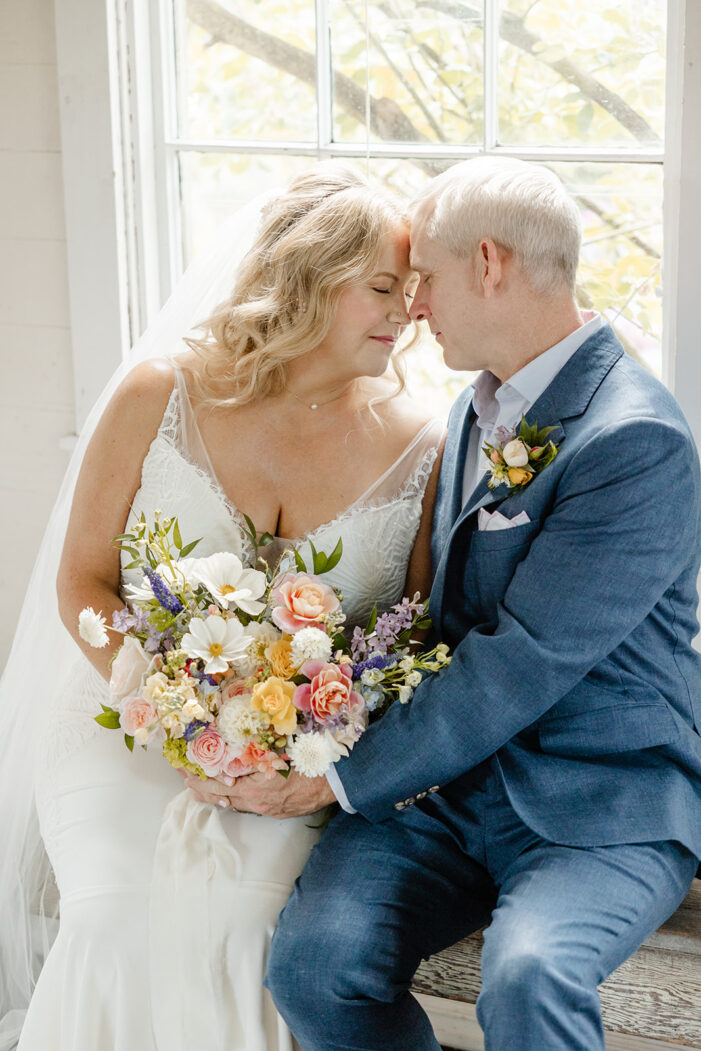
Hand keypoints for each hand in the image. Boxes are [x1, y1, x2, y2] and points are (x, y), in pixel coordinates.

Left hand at [180, 768, 336, 817]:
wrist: (333, 782)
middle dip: (202, 789)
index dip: (198, 780)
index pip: (216, 785)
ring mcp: (267, 810)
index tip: (184, 772)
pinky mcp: (277, 812)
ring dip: (219, 794)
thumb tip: (229, 759)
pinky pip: (250, 806)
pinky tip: (234, 792)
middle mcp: (257, 803)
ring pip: (235, 804)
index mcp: (254, 788)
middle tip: (187, 780)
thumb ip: (252, 758)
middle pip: (221, 798)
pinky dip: (237, 798)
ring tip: (204, 787)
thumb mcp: (276, 754)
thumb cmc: (306, 762)